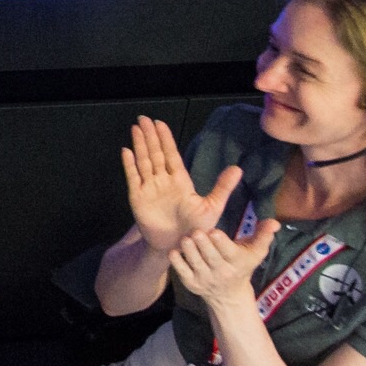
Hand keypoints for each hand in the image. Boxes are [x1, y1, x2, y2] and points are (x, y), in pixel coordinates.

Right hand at [120, 115, 244, 253]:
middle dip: (150, 136)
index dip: (166, 139)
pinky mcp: (138, 199)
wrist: (178, 247)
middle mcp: (163, 181)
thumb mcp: (212, 207)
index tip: (160, 123)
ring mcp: (150, 189)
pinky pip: (133, 178)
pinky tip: (126, 151)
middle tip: (144, 118)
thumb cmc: (196, 229)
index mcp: (181, 181)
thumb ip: (222, 187)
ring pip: (143, 162)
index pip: (171, 154)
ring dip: (139, 145)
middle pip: (155, 153)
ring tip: (136, 128)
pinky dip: (129, 165)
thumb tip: (238, 168)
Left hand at [169, 221, 280, 312]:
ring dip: (189, 250)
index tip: (214, 232)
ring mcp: (205, 279)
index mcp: (237, 262)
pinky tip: (175, 251)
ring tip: (186, 239)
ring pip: (195, 263)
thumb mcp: (256, 252)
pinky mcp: (192, 284)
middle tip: (196, 232)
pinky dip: (178, 262)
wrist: (230, 295)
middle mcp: (221, 272)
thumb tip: (274, 222)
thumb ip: (264, 235)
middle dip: (203, 244)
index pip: (229, 252)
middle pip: (211, 257)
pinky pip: (182, 272)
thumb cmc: (243, 265)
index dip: (221, 243)